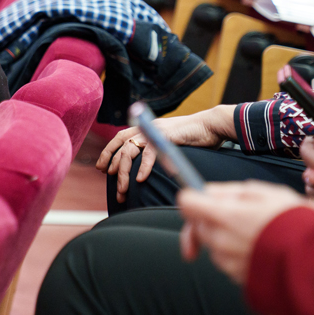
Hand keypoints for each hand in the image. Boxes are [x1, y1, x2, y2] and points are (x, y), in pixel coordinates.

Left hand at [97, 105, 233, 202]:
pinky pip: (149, 153)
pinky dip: (143, 167)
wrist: (212, 125)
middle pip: (121, 145)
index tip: (101, 167)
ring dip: (124, 171)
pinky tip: (140, 179)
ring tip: (123, 189)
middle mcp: (147, 128)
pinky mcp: (165, 137)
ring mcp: (155, 131)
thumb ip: (156, 150)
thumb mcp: (170, 143)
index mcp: (146, 128)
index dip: (108, 151)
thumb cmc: (194, 137)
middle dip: (111, 163)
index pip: (120, 137)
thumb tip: (145, 167)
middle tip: (108, 179)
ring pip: (130, 151)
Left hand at [178, 182, 305, 283]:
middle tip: (236, 214)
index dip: (193, 198)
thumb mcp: (268, 193)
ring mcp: (228, 262)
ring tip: (257, 231)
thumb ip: (231, 191)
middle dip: (209, 218)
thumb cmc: (299, 224)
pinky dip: (236, 254)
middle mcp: (222, 241)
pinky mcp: (238, 278)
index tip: (200, 199)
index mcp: (226, 216)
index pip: (186, 203)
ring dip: (224, 236)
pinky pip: (226, 262)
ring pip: (212, 244)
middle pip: (197, 225)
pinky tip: (260, 248)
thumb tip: (209, 191)